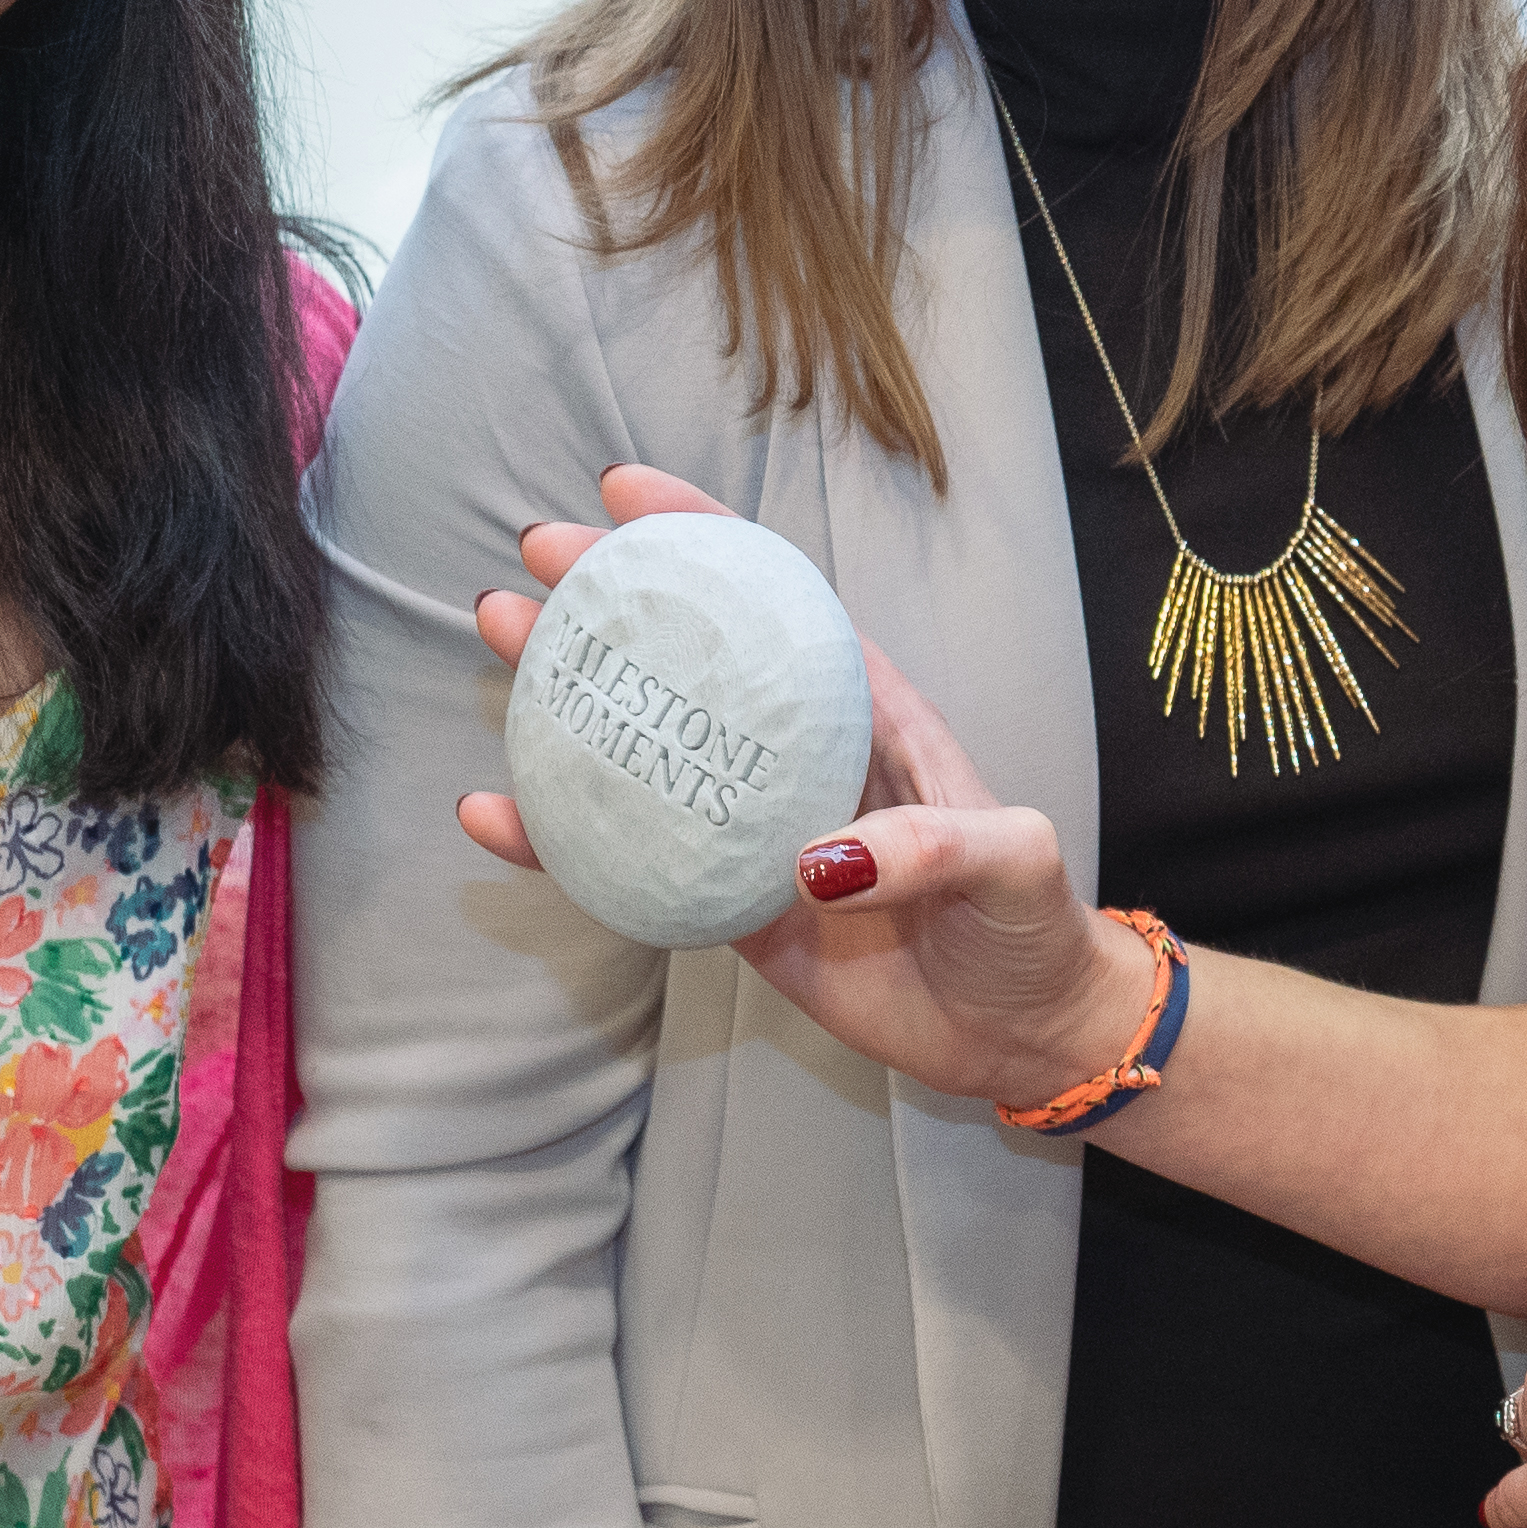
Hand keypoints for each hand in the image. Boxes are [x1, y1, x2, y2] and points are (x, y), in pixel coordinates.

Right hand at [461, 468, 1137, 1108]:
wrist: (1019, 1033)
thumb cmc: (1030, 926)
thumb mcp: (1014, 861)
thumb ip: (933, 846)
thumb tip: (812, 860)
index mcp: (867, 712)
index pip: (780, 602)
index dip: (706, 538)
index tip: (626, 494)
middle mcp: (799, 755)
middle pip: (691, 658)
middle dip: (612, 598)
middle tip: (533, 563)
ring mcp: (756, 829)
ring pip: (645, 748)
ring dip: (568, 698)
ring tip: (500, 642)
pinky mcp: (729, 905)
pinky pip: (630, 864)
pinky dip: (561, 843)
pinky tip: (496, 818)